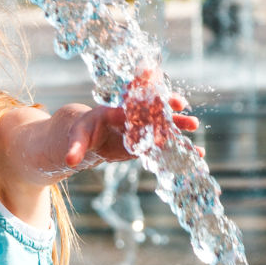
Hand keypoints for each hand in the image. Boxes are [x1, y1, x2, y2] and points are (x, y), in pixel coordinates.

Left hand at [65, 78, 199, 168]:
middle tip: (185, 112)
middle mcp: (131, 118)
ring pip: (161, 127)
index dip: (150, 105)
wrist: (85, 137)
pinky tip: (195, 153)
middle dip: (170, 113)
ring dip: (177, 126)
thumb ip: (75, 148)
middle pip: (154, 113)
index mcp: (116, 111)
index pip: (135, 106)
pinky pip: (161, 146)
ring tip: (194, 126)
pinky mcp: (142, 145)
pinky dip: (176, 148)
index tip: (165, 104)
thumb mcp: (76, 138)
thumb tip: (70, 161)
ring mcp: (139, 131)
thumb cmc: (80, 132)